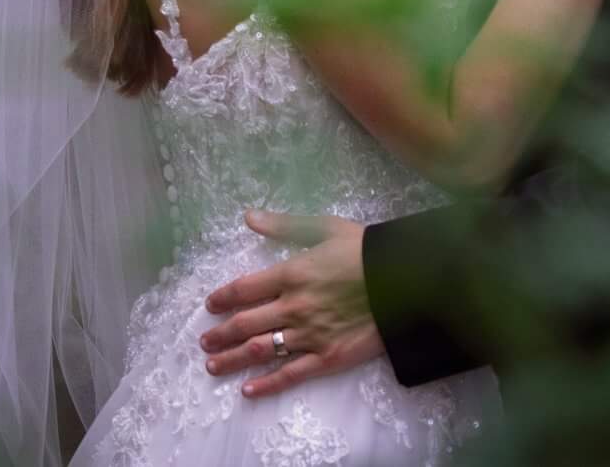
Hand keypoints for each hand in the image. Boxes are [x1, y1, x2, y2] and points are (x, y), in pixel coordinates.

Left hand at [198, 211, 384, 396]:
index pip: (244, 289)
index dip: (222, 299)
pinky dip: (266, 384)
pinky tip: (247, 391)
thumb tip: (249, 217)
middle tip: (204, 343)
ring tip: (213, 366)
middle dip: (220, 335)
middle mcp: (294, 307)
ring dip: (233, 360)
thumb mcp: (325, 228)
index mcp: (291, 273)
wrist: (406, 280)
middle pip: (245, 324)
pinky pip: (290, 374)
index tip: (209, 306)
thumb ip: (285, 226)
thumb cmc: (365, 250)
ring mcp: (309, 335)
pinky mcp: (327, 358)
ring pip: (261, 350)